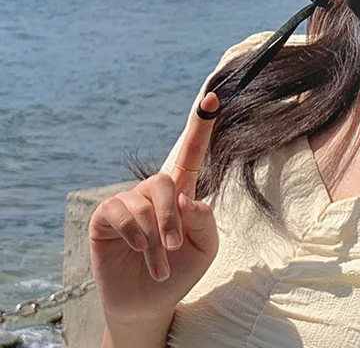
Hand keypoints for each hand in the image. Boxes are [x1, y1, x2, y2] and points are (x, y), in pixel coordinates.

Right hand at [89, 91, 220, 324]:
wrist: (149, 302)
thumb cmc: (180, 269)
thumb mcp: (205, 248)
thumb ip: (205, 220)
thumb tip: (187, 198)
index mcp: (183, 192)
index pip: (192, 153)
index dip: (201, 126)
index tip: (212, 98)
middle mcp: (155, 191)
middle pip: (166, 179)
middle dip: (172, 216)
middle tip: (175, 246)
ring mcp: (129, 202)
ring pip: (145, 202)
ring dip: (155, 238)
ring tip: (159, 266)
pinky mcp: (105, 217)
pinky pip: (120, 212)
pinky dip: (134, 233)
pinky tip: (138, 249)